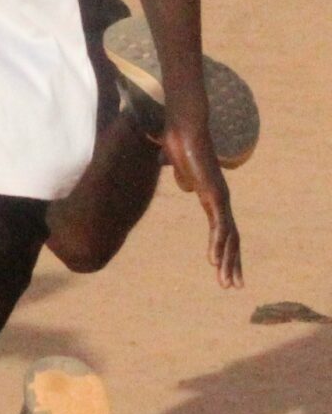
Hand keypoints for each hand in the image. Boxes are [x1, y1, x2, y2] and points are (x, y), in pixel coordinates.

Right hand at [162, 124, 243, 287]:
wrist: (184, 126)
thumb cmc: (179, 140)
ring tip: (226, 282)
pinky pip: (219, 225)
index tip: (222, 269)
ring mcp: (220, 197)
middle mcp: (221, 199)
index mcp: (212, 196)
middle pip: (231, 239)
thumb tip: (182, 183)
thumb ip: (182, 176)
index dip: (224, 250)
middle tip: (233, 286)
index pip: (223, 230)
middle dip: (233, 265)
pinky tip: (215, 261)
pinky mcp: (214, 194)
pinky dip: (218, 245)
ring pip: (229, 237)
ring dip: (228, 262)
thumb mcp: (180, 167)